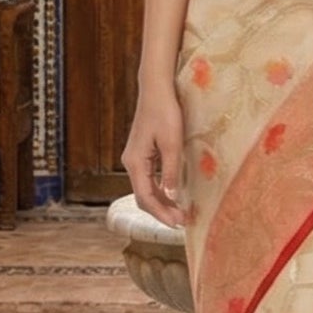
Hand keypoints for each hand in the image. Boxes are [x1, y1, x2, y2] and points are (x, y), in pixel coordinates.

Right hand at [121, 89, 185, 226]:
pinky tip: (173, 194)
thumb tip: (171, 195)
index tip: (177, 223)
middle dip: (161, 211)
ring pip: (145, 189)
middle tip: (181, 221)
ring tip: (179, 212)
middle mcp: (131, 163)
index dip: (161, 213)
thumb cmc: (165, 112)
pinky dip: (160, 190)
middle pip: (143, 196)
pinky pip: (149, 179)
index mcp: (136, 162)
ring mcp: (135, 159)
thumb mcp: (172, 143)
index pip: (145, 197)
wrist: (156, 90)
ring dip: (161, 202)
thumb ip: (171, 171)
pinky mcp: (142, 154)